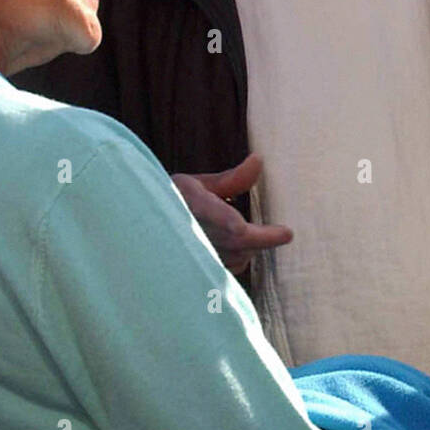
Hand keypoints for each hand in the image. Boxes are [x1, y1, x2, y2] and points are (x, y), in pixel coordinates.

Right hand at [171, 153, 292, 274]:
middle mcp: (187, 228)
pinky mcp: (194, 270)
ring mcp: (190, 252)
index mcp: (188, 202)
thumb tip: (259, 159)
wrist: (144, 229)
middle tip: (285, 234)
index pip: (206, 211)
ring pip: (231, 256)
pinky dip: (238, 259)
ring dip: (250, 248)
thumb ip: (232, 179)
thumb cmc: (175, 202)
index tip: (240, 228)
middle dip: (260, 238)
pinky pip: (226, 269)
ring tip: (261, 237)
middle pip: (229, 239)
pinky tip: (242, 251)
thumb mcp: (197, 185)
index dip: (222, 219)